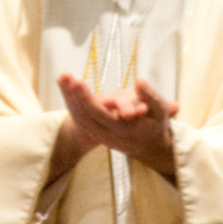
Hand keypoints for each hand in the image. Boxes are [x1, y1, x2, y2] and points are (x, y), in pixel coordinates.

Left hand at [56, 73, 178, 178]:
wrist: (151, 147)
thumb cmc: (156, 123)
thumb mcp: (160, 109)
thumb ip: (150, 96)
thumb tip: (139, 81)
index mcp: (124, 129)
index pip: (100, 114)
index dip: (86, 99)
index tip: (78, 82)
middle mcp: (108, 135)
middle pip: (85, 116)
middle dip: (74, 95)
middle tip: (65, 76)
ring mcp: (100, 135)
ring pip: (78, 117)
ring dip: (68, 96)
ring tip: (62, 76)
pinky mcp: (95, 133)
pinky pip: (79, 118)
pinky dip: (70, 102)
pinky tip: (64, 85)